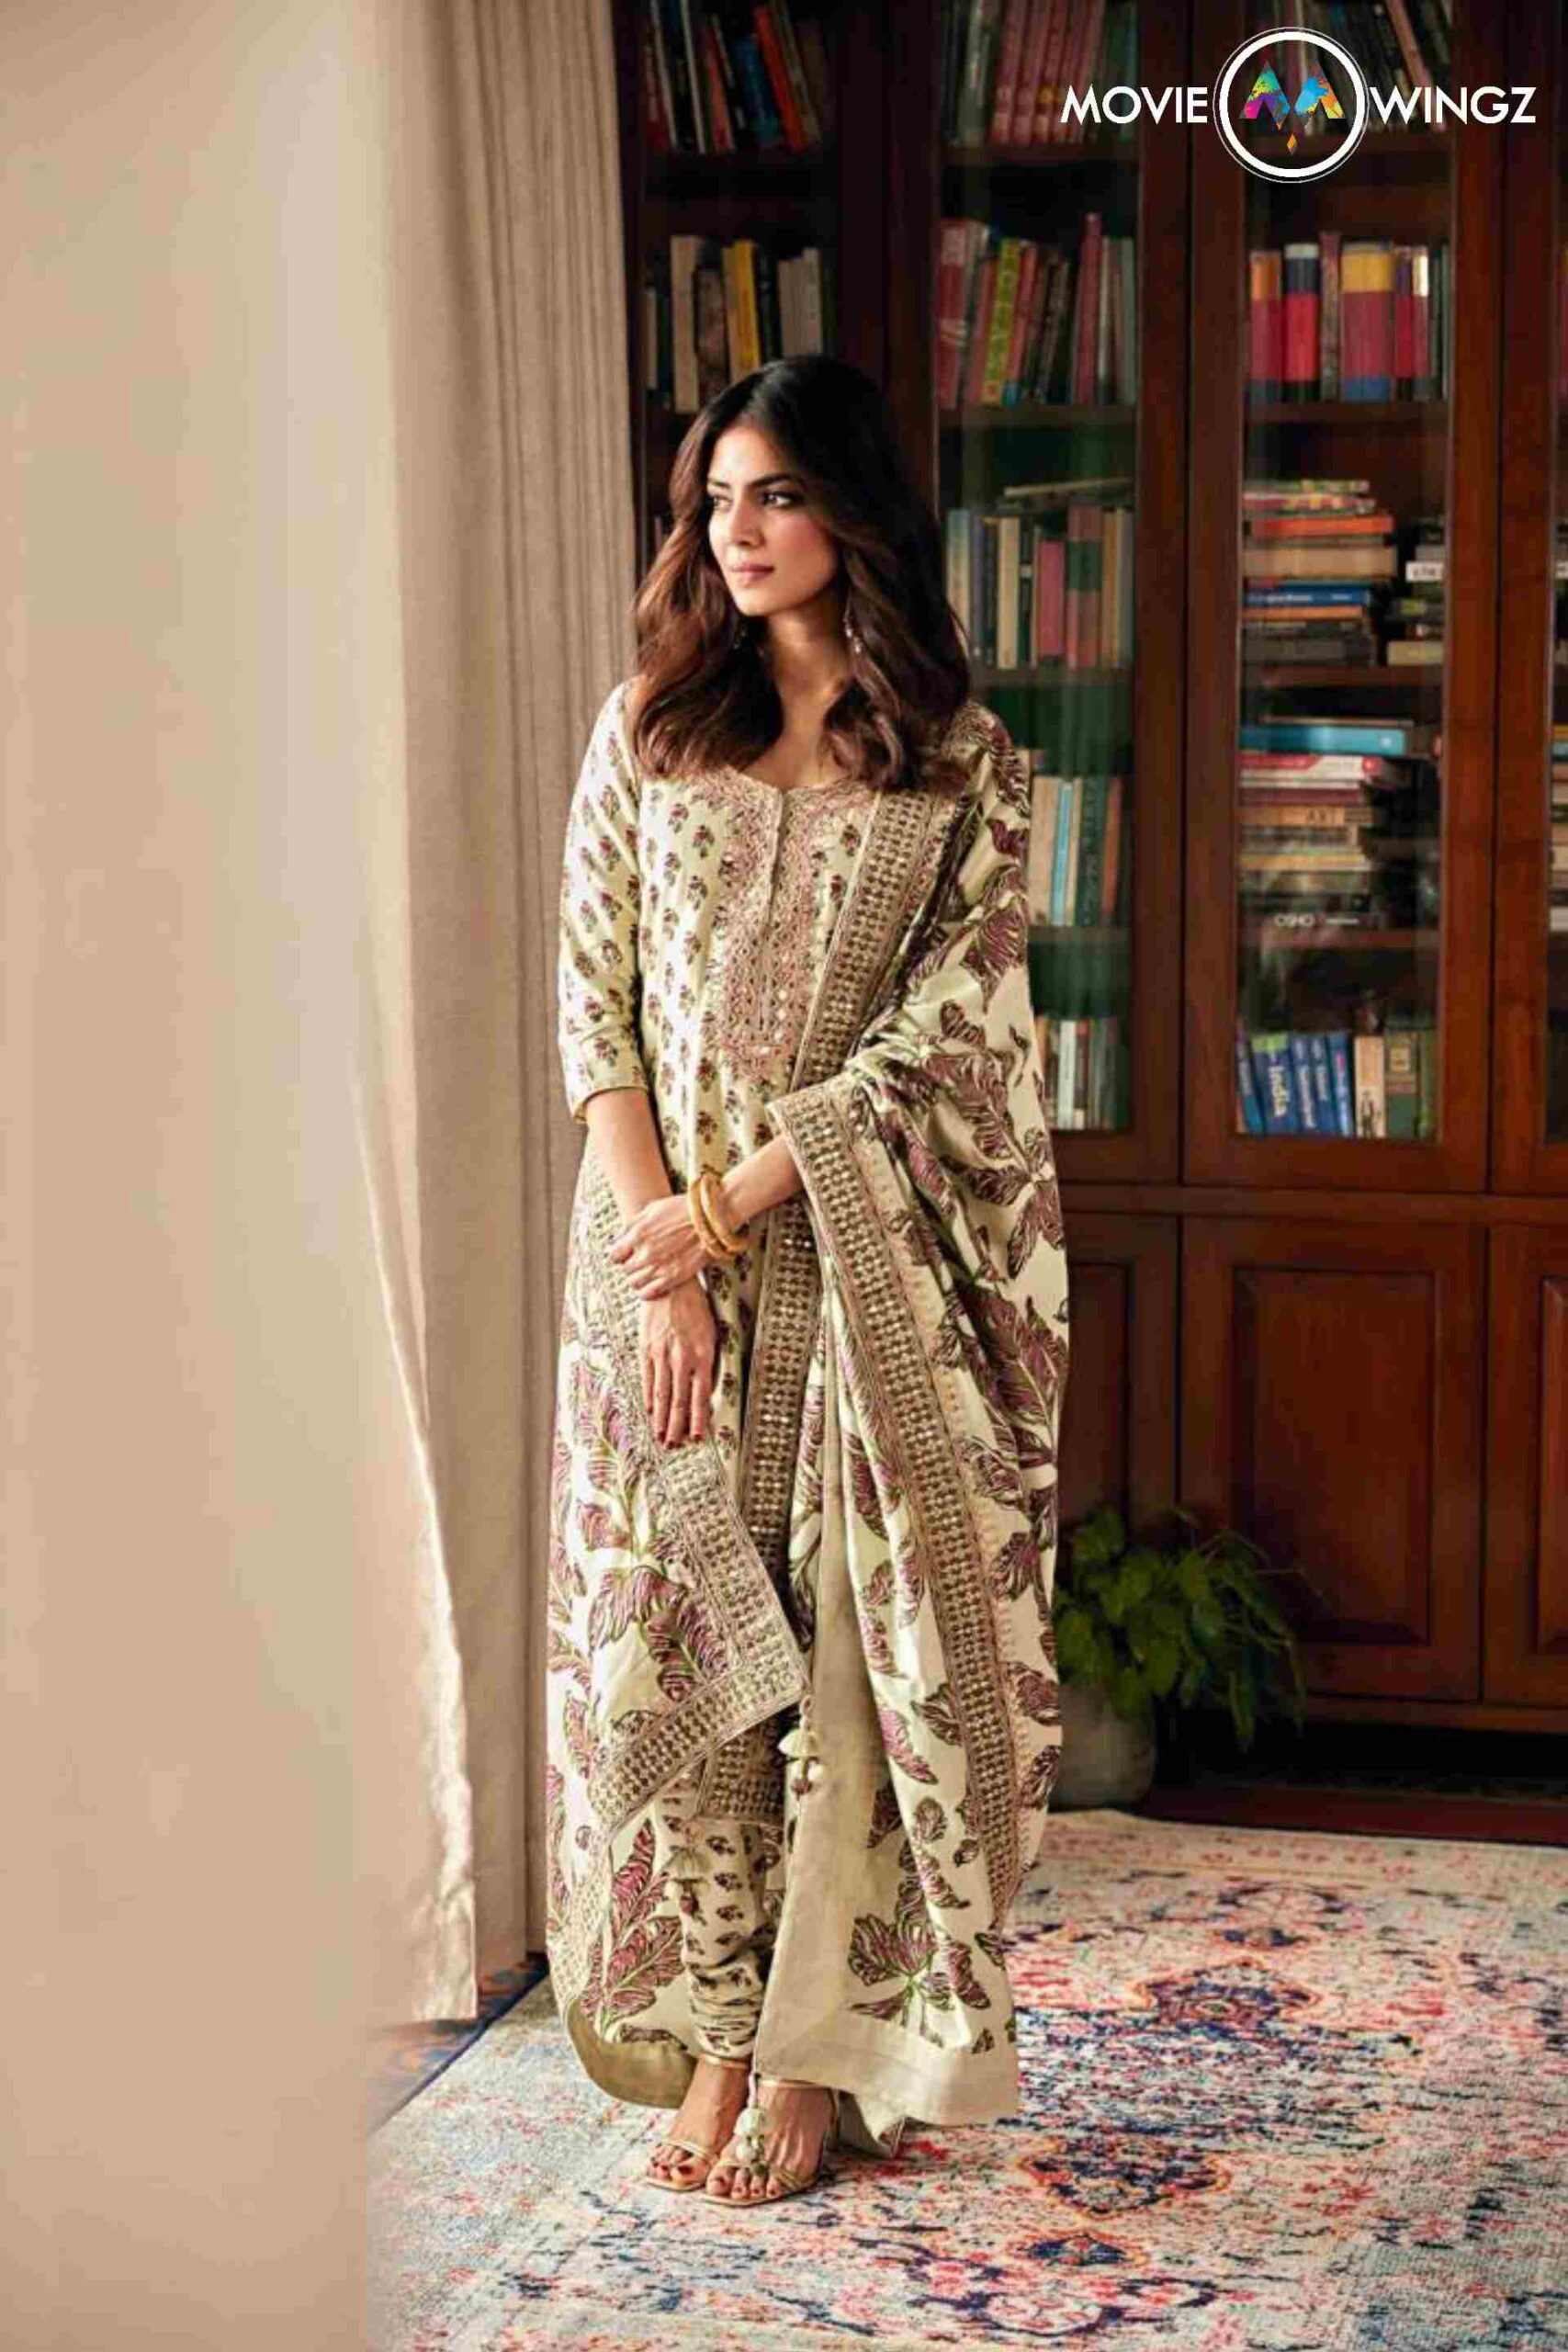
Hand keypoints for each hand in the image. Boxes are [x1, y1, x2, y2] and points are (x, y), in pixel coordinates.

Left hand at [609, 1192, 715, 1298]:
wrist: (710, 1220)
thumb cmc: (681, 1210)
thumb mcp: (652, 1209)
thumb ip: (631, 1225)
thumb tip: (615, 1239)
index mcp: (637, 1234)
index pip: (614, 1255)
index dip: (619, 1255)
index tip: (625, 1254)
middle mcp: (645, 1253)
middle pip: (625, 1269)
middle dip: (630, 1266)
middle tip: (639, 1262)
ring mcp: (658, 1267)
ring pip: (634, 1283)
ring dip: (638, 1278)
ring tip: (647, 1272)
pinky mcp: (672, 1278)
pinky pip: (648, 1293)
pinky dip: (646, 1290)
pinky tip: (653, 1283)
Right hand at [639, 1281, 718, 1448]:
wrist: (671, 1286)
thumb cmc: (696, 1309)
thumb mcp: (711, 1333)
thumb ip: (708, 1360)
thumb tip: (706, 1386)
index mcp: (702, 1356)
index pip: (700, 1396)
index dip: (698, 1419)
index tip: (697, 1437)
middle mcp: (682, 1359)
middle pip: (679, 1400)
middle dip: (677, 1426)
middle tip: (674, 1446)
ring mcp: (662, 1355)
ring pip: (662, 1394)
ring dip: (661, 1419)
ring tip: (661, 1437)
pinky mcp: (647, 1349)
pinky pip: (647, 1379)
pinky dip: (648, 1398)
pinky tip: (649, 1412)